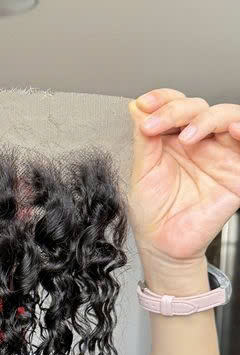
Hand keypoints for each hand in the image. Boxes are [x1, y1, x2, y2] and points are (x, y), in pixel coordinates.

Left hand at [127, 88, 239, 267]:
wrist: (162, 244)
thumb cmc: (153, 212)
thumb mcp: (142, 170)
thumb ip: (144, 138)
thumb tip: (138, 106)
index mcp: (176, 139)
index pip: (176, 105)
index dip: (163, 98)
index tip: (144, 105)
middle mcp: (201, 142)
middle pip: (200, 107)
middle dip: (177, 110)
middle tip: (155, 125)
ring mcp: (221, 154)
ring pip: (228, 116)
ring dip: (207, 118)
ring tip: (186, 136)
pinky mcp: (238, 171)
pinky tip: (231, 130)